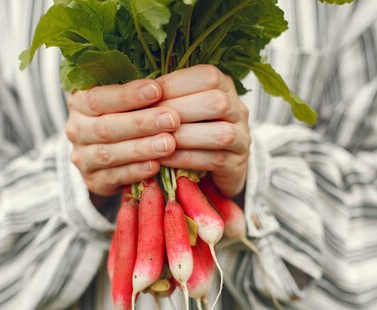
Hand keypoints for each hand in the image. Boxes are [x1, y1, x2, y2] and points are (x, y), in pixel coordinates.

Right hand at [66, 79, 179, 195]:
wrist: (106, 153)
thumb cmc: (123, 115)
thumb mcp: (123, 98)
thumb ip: (136, 91)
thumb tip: (166, 80)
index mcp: (79, 102)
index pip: (99, 97)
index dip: (128, 95)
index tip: (157, 89)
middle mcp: (76, 129)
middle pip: (105, 127)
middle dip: (141, 123)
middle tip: (171, 119)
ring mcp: (82, 158)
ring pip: (109, 154)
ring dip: (141, 148)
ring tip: (169, 144)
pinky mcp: (93, 181)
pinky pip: (114, 177)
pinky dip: (136, 171)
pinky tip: (156, 166)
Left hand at [155, 65, 250, 196]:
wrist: (215, 166)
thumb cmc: (190, 129)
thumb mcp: (182, 106)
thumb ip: (167, 95)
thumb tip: (134, 88)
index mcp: (224, 86)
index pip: (207, 75)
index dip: (175, 83)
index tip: (148, 94)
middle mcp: (238, 109)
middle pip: (217, 102)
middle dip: (178, 110)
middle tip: (148, 119)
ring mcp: (242, 138)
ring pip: (220, 134)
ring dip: (184, 137)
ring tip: (156, 141)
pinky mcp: (237, 164)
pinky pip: (214, 160)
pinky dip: (186, 159)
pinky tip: (163, 159)